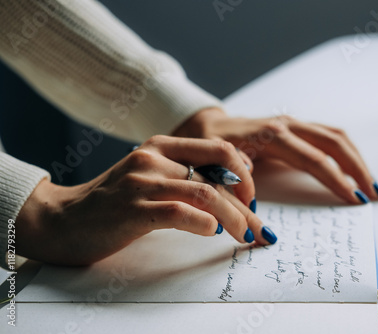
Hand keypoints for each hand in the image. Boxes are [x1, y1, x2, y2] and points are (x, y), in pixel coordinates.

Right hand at [16, 136, 275, 265]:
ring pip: (206, 194)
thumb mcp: (150, 178)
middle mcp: (153, 158)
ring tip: (246, 235)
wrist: (62, 220)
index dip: (244, 175)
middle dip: (247, 205)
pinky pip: (180, 212)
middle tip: (260, 227)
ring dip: (235, 218)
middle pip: (218, 177)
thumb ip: (185, 177)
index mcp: (161, 145)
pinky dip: (205, 223)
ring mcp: (142, 182)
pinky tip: (214, 232)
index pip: (220, 150)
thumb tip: (232, 192)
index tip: (252, 198)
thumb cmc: (113, 203)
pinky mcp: (133, 209)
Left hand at [174, 108, 377, 203]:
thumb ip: (232, 173)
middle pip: (334, 143)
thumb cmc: (209, 145)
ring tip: (371, 184)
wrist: (205, 126)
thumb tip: (250, 185)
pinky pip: (327, 136)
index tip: (353, 199)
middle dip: (357, 169)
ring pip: (335, 136)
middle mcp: (287, 125)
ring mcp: (292, 124)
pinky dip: (345, 152)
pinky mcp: (294, 128)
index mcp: (271, 135)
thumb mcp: (215, 161)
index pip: (313, 159)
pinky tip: (352, 169)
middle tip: (373, 194)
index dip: (336, 179)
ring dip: (356, 159)